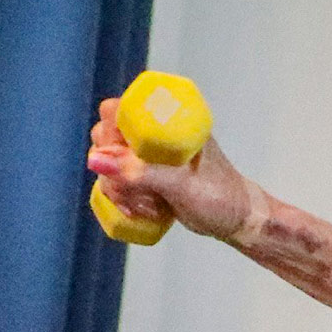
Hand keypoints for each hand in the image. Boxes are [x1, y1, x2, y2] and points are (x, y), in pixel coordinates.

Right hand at [86, 98, 266, 244]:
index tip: (123, 161)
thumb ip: (139, 172)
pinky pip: (116, 183)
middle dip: (113, 169)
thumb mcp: (180, 184)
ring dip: (120, 190)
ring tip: (149, 205)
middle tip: (137, 190)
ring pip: (107, 165)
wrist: (236, 220)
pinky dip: (122, 200)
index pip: (116, 111)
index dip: (109, 134)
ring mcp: (146, 157)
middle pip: (104, 139)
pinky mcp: (144, 178)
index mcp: (165, 121)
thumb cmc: (219, 196)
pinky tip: (140, 212)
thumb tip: (94, 160)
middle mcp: (152, 135)